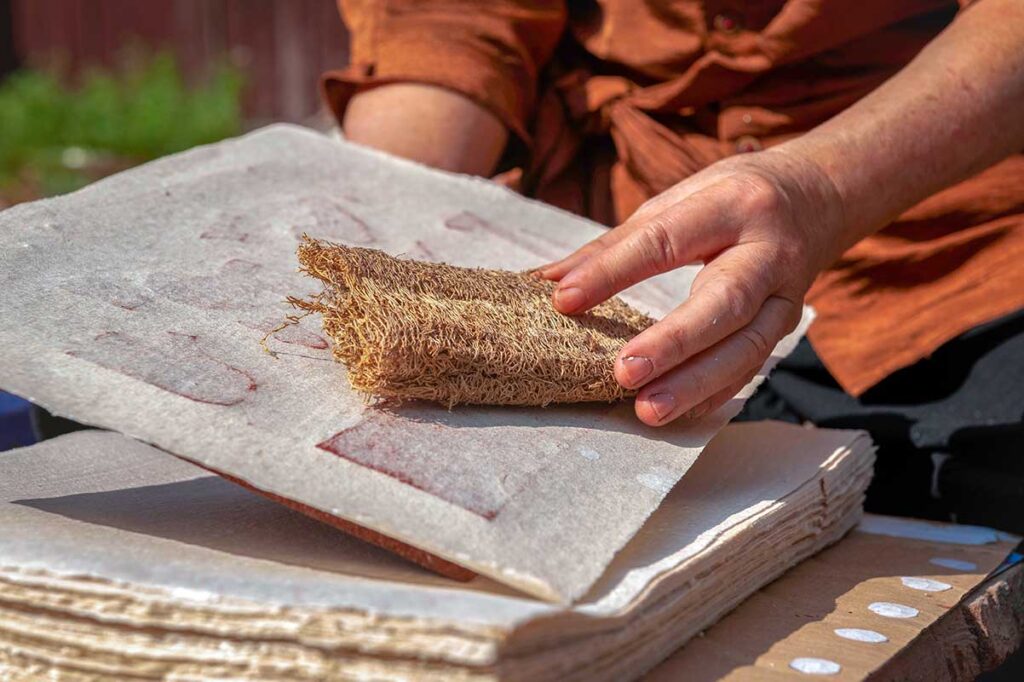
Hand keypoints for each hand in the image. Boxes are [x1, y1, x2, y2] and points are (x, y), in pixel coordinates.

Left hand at [540, 149, 846, 425]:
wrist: (819, 197)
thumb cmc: (732, 196)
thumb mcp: (678, 199)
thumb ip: (617, 243)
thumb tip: (549, 281)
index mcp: (732, 204)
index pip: (665, 240)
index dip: (613, 271)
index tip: (564, 300)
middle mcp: (768, 251)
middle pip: (723, 302)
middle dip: (674, 342)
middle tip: (623, 373)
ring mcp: (786, 294)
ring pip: (746, 347)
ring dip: (696, 383)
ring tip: (648, 410)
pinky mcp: (787, 325)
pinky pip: (753, 366)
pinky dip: (716, 393)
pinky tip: (681, 414)